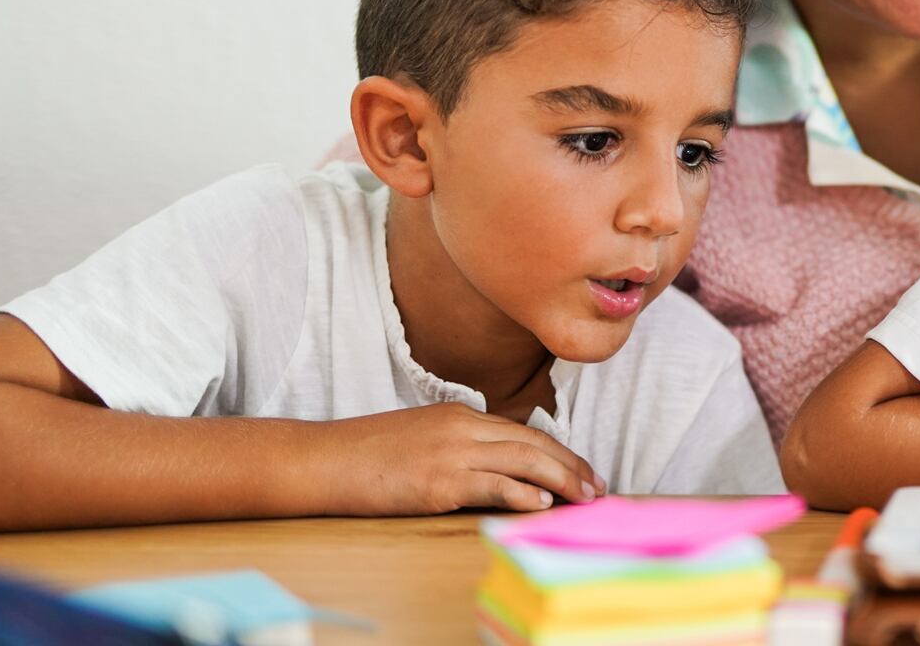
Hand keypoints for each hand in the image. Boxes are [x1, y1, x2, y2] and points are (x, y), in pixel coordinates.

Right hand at [317, 403, 605, 514]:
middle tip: (597, 486)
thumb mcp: (422, 437)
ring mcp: (450, 453)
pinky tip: (542, 504)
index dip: (559, 452)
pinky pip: (491, 485)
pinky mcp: (437, 482)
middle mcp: (462, 428)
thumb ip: (459, 445)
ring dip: (560, 480)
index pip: (523, 433)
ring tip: (584, 497)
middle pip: (533, 443)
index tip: (582, 470)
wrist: (322, 460)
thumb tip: (493, 468)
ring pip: (522, 461)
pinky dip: (522, 493)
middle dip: (571, 465)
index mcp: (460, 415)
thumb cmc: (366, 455)